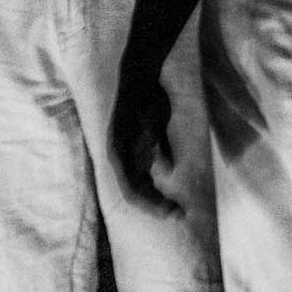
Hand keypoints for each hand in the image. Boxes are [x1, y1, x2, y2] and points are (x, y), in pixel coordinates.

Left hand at [110, 72, 179, 212]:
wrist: (141, 76)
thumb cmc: (150, 101)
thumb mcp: (158, 131)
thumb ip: (160, 150)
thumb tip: (168, 170)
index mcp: (127, 157)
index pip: (137, 188)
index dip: (155, 202)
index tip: (176, 211)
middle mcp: (118, 157)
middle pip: (133, 193)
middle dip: (155, 207)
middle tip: (176, 215)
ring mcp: (116, 150)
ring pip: (131, 185)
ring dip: (152, 200)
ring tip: (171, 208)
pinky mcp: (117, 141)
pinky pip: (129, 168)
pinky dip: (145, 182)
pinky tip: (161, 191)